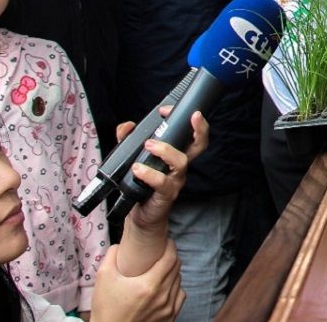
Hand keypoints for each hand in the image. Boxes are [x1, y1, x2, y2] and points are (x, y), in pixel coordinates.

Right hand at [91, 240, 185, 320]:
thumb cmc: (106, 308)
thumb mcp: (103, 277)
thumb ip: (112, 255)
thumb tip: (120, 245)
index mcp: (149, 285)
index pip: (171, 258)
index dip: (170, 246)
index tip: (166, 242)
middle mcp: (162, 297)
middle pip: (177, 268)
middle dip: (171, 257)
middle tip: (162, 253)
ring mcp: (168, 309)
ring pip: (179, 282)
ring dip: (173, 273)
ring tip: (162, 271)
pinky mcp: (170, 318)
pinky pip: (180, 297)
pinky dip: (175, 289)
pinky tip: (165, 287)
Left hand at [115, 108, 209, 232]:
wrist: (141, 215)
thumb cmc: (141, 185)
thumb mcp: (133, 158)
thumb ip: (127, 140)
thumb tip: (126, 126)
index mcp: (175, 154)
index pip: (188, 134)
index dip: (184, 120)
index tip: (166, 110)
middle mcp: (179, 166)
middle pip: (199, 145)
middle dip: (200, 129)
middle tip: (193, 116)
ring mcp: (175, 179)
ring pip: (181, 161)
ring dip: (166, 150)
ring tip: (148, 145)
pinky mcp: (166, 194)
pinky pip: (162, 182)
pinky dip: (150, 174)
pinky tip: (138, 169)